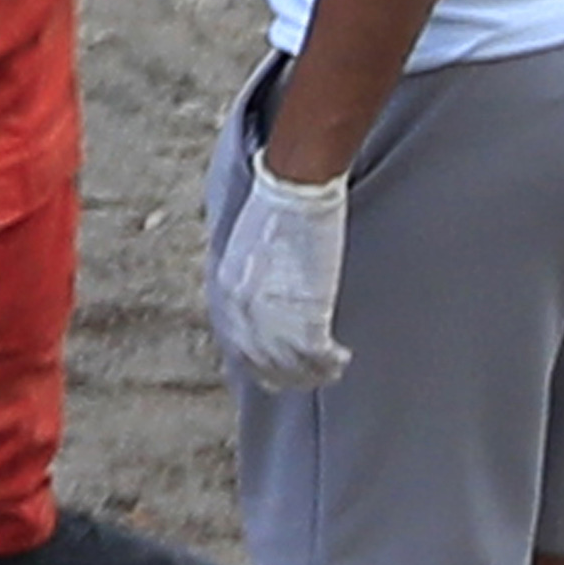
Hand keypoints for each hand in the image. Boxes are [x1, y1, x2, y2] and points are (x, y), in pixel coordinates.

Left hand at [205, 152, 352, 392]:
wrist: (292, 189)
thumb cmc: (274, 209)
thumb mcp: (245, 250)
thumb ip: (246, 280)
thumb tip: (260, 300)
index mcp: (223, 289)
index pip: (234, 343)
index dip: (255, 361)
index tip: (274, 368)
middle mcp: (239, 307)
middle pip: (259, 361)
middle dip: (284, 374)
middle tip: (307, 375)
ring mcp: (270, 312)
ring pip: (288, 365)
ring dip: (310, 373)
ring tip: (329, 369)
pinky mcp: (303, 311)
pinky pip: (314, 355)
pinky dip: (329, 363)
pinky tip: (340, 358)